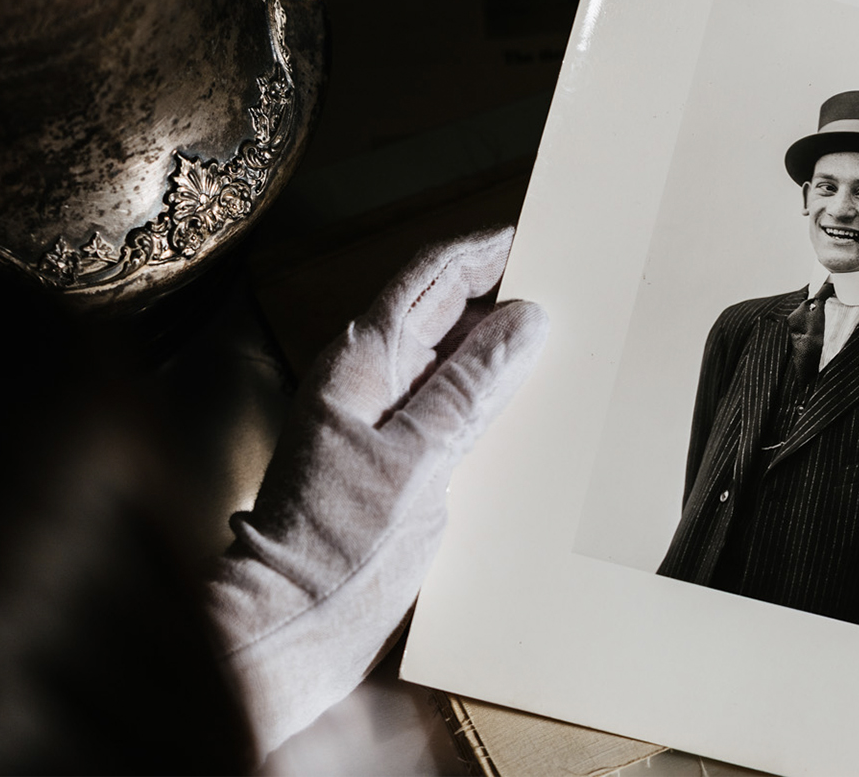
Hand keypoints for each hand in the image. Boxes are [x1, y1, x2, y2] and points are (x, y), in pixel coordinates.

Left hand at [207, 228, 549, 753]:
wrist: (296, 624)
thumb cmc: (335, 547)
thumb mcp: (417, 460)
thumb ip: (470, 389)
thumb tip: (524, 321)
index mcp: (359, 365)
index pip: (427, 280)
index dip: (480, 252)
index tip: (535, 234)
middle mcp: (366, 384)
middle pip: (439, 315)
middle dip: (498, 294)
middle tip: (563, 282)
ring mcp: (380, 424)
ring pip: (449, 363)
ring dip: (499, 349)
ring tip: (560, 341)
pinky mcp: (397, 465)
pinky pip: (452, 411)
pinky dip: (491, 399)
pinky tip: (528, 409)